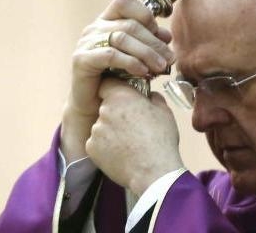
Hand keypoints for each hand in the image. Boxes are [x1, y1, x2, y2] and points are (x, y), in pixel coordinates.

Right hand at [61, 0, 173, 162]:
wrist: (95, 106)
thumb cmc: (117, 80)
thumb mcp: (138, 58)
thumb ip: (150, 44)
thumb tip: (167, 35)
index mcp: (106, 22)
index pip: (123, 2)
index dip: (144, 14)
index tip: (160, 34)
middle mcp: (94, 29)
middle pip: (129, 25)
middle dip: (153, 42)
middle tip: (169, 59)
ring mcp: (85, 43)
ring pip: (121, 38)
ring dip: (146, 53)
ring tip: (160, 68)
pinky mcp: (81, 60)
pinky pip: (110, 55)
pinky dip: (130, 62)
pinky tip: (143, 72)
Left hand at [85, 78, 183, 196]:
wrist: (154, 172)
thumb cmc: (161, 140)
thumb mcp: (164, 112)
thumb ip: (153, 98)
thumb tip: (149, 95)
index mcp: (121, 97)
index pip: (108, 84)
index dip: (115, 90)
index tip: (123, 98)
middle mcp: (104, 110)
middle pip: (104, 106)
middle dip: (114, 112)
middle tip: (130, 124)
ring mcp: (95, 130)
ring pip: (100, 125)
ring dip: (110, 130)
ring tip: (128, 143)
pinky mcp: (91, 148)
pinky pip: (97, 142)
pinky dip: (105, 146)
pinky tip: (121, 153)